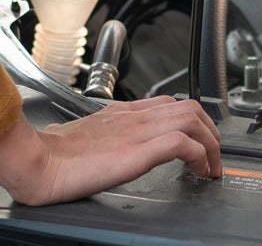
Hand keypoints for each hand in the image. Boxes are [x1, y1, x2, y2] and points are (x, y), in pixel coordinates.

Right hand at [0, 96, 221, 205]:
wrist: (35, 161)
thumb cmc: (52, 154)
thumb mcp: (89, 136)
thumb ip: (109, 134)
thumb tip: (115, 147)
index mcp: (123, 113)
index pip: (172, 104)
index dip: (195, 120)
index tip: (201, 139)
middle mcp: (134, 118)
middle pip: (191, 109)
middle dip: (211, 131)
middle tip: (214, 155)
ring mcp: (137, 132)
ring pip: (192, 121)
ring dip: (211, 144)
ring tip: (212, 165)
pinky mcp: (136, 151)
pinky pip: (181, 143)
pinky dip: (198, 155)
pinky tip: (198, 170)